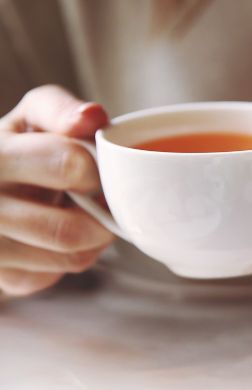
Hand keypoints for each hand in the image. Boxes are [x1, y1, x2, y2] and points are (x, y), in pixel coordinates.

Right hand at [0, 85, 113, 295]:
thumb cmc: (20, 147)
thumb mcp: (32, 117)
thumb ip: (61, 110)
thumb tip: (93, 117)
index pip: (66, 164)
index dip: (97, 168)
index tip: (98, 168)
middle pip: (69, 229)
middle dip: (102, 213)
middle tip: (104, 197)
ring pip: (71, 255)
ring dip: (96, 235)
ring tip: (87, 211)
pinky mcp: (5, 278)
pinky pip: (62, 270)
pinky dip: (78, 253)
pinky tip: (63, 231)